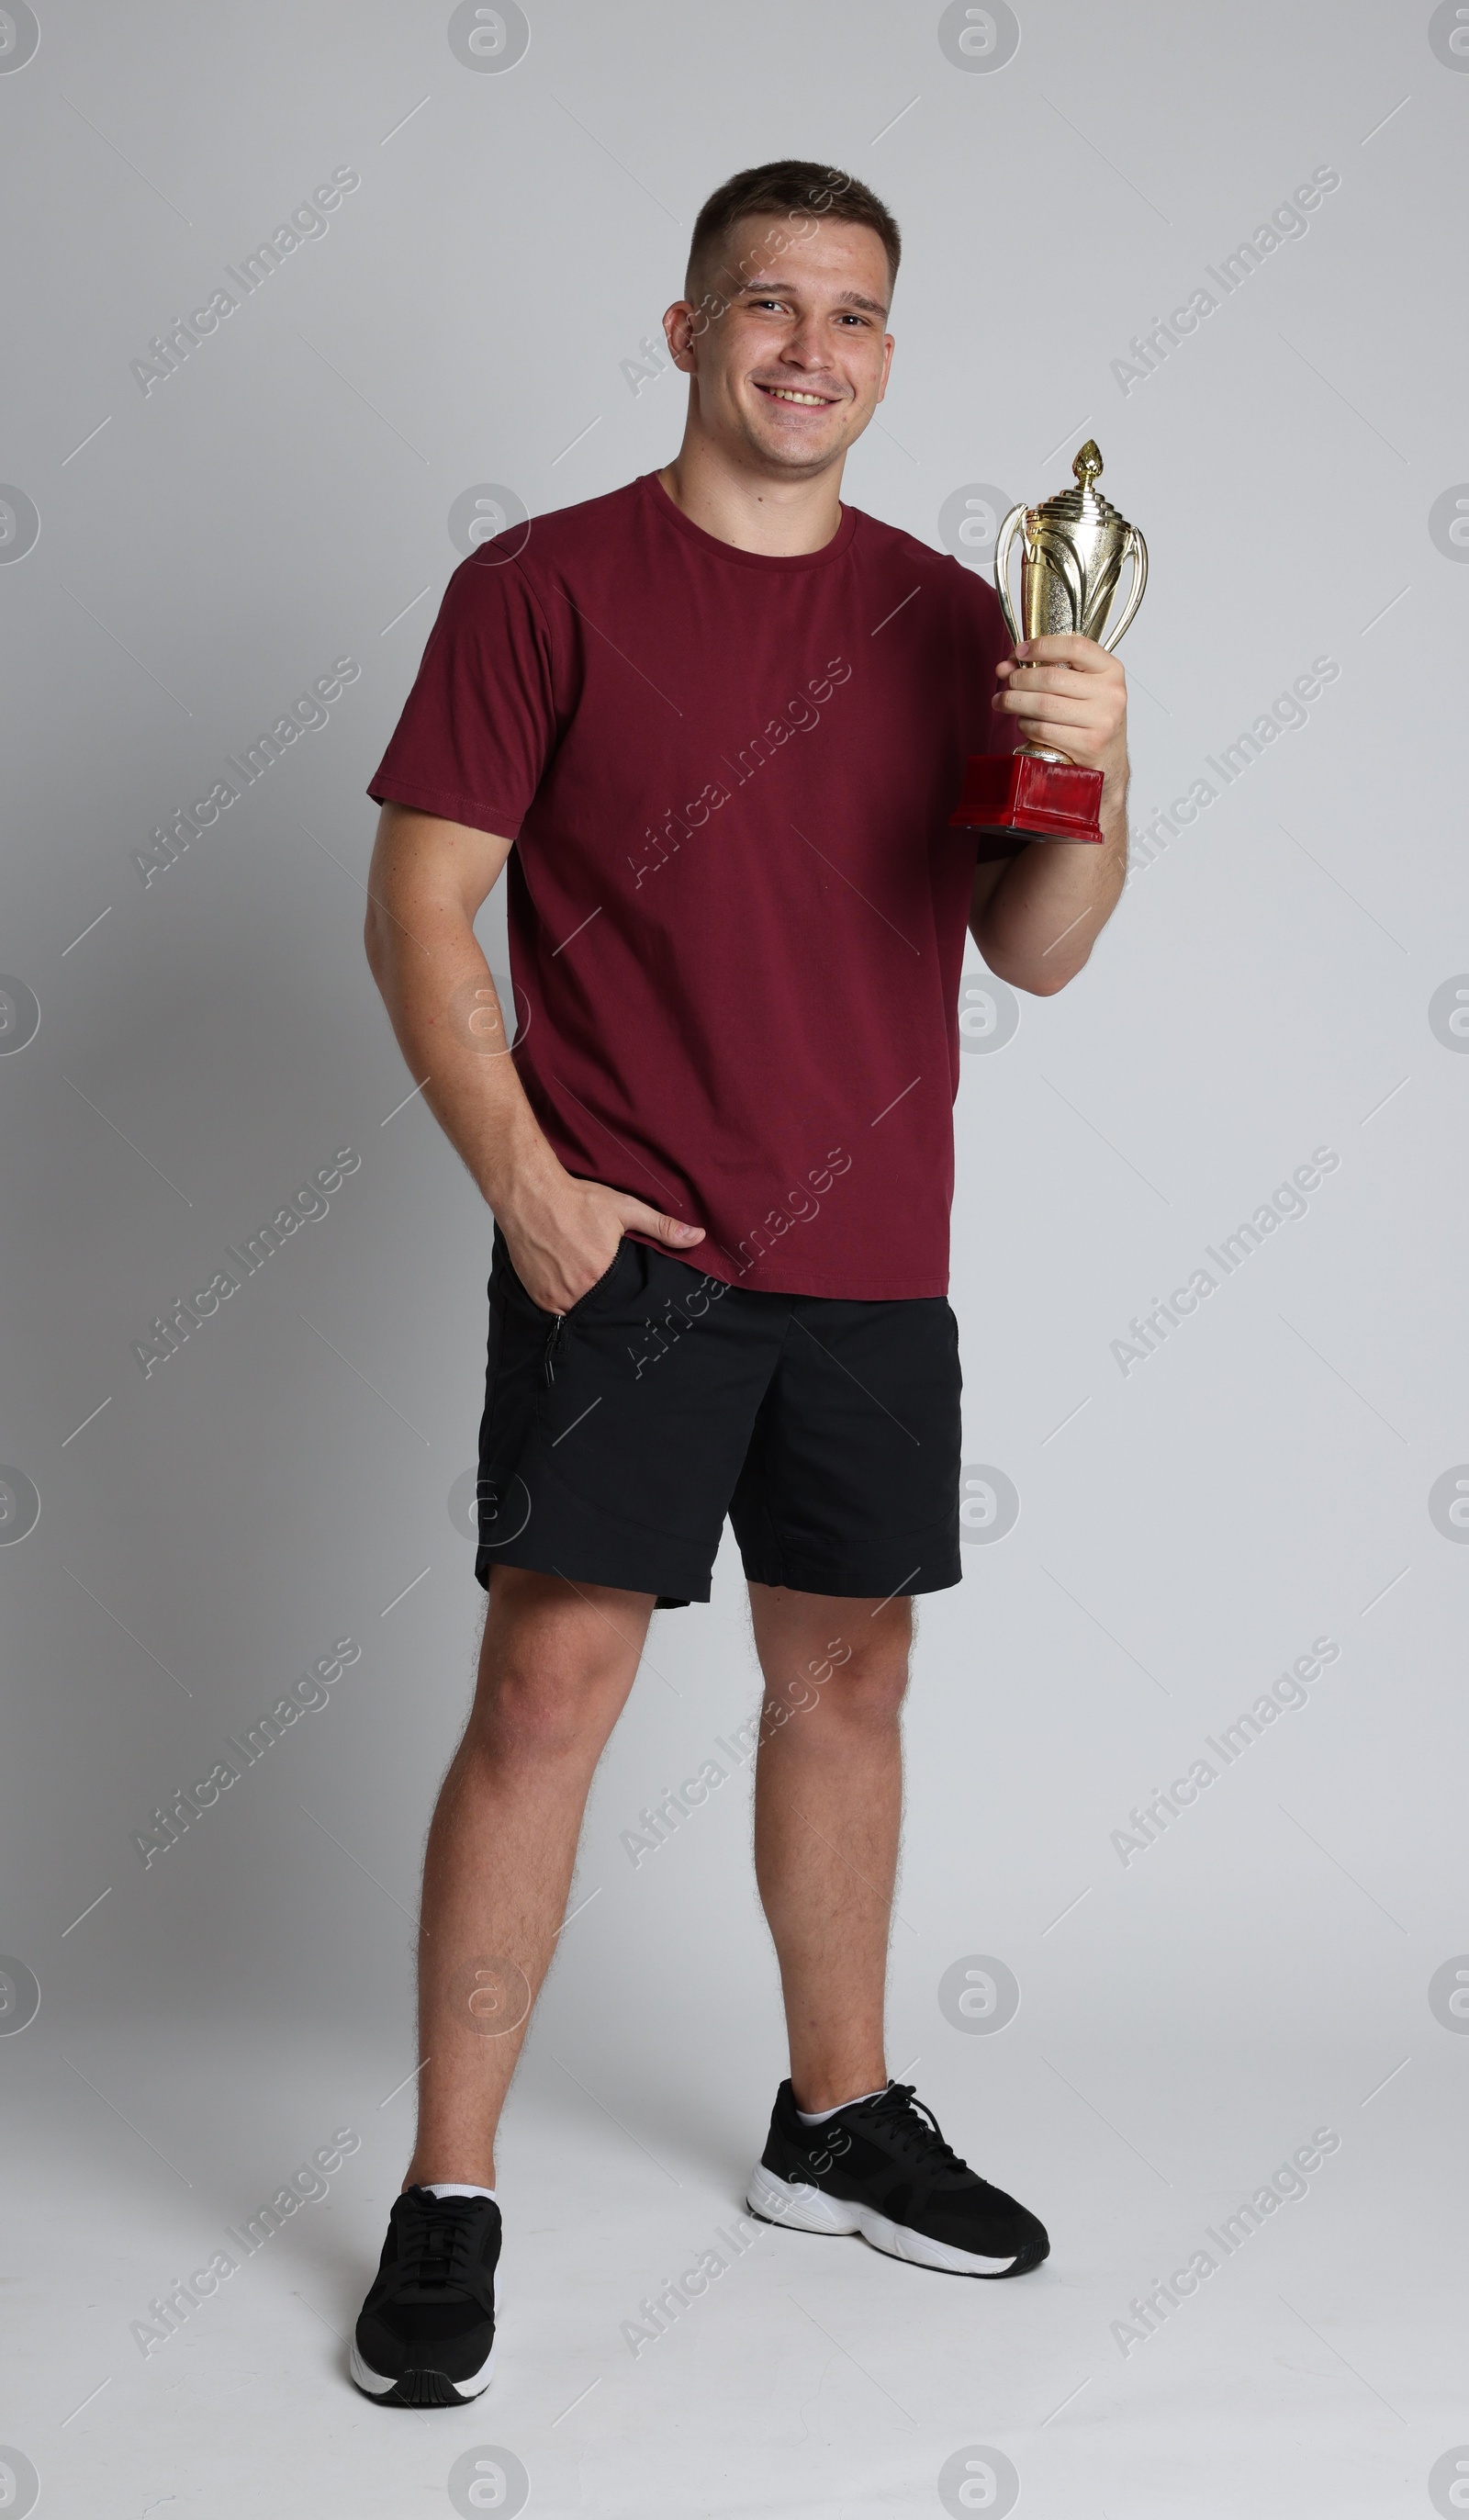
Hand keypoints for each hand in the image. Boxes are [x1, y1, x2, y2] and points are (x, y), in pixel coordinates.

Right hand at [498, 1168, 703, 1313]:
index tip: (622, 1281)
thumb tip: (698, 1237)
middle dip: (604, 1295)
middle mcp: (577, 1290)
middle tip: (601, 1274)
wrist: (530, 1194)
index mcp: (602, 1274)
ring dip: (583, 1299)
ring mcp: (554, 1296)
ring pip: (577, 1310)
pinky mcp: (537, 1295)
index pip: (624, 1297)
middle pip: (600, 1304)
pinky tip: (564, 1277)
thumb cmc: (576, 1200)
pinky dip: (562, 1298)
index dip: (625, 1291)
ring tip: (583, 1275)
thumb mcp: (625, 1209)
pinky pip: (555, 1309)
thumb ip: (662, 1227)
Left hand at [993, 633, 1129, 819]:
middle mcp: (1110, 693)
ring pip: (1043, 705)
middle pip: (1051, 678)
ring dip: (1015, 702)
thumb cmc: (1091, 718)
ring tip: (1003, 701)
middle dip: (1019, 678)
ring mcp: (1101, 720)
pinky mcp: (1088, 744)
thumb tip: (1005, 665)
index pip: (1075, 647)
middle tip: (1006, 681)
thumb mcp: (1081, 687)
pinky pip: (1043, 729)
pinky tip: (1024, 723)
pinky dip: (1026, 725)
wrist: (1108, 760)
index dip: (1042, 646)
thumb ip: (1048, 669)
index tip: (1019, 651)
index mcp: (1111, 670)